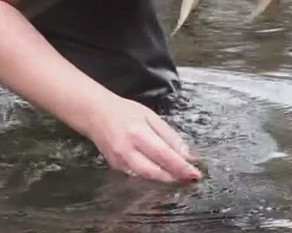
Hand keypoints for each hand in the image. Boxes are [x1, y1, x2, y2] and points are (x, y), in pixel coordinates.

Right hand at [84, 97, 201, 182]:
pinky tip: (162, 173)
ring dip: (165, 179)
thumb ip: (169, 136)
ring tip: (179, 176)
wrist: (95, 114)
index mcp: (138, 133)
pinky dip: (152, 176)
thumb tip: (186, 154)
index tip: (195, 173)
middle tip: (190, 178)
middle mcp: (127, 150)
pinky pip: (138, 175)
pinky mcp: (116, 167)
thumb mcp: (150, 116)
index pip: (164, 155)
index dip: (181, 167)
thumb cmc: (125, 111)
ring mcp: (119, 161)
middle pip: (155, 172)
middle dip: (175, 177)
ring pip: (146, 177)